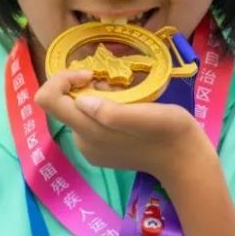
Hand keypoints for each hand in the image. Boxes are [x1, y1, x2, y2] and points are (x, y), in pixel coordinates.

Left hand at [33, 69, 212, 184]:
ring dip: (95, 96)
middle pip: (62, 104)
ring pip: (78, 111)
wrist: (185, 161)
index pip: (48, 100)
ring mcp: (91, 148)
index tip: (91, 73)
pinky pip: (89, 121)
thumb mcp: (147, 116)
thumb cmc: (170, 133)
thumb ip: (112, 112)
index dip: (63, 79)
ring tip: (127, 96)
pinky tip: (127, 109)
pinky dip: (102, 107)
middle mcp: (83, 141)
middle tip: (116, 83)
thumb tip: (80, 100)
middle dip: (83, 86)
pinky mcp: (101, 150)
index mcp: (90, 132)